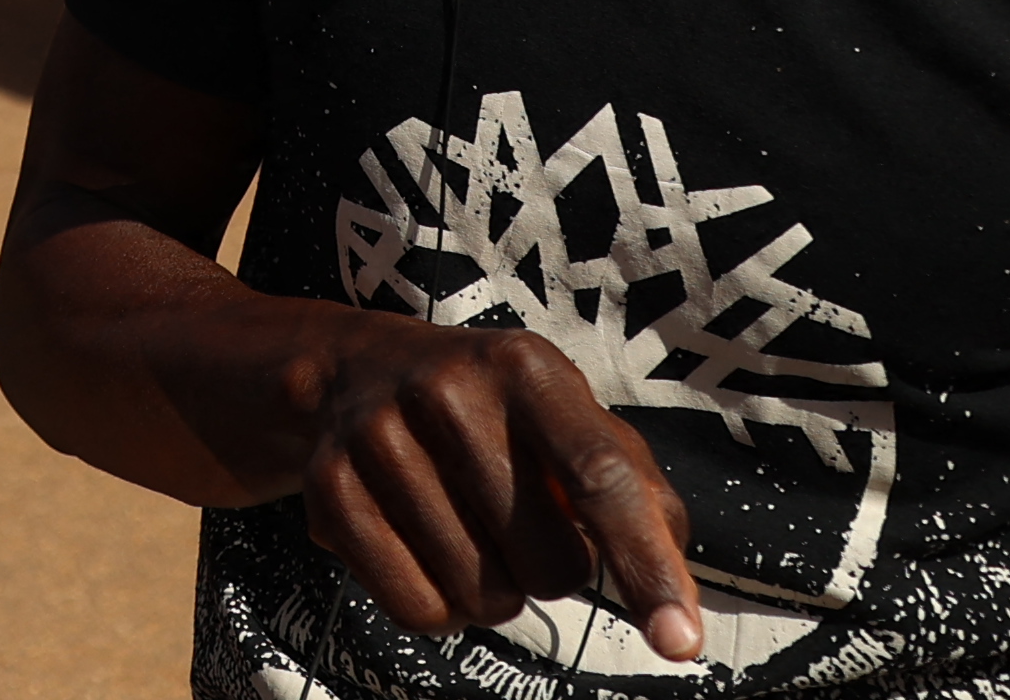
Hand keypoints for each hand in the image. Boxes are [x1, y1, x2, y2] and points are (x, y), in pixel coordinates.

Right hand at [264, 308, 704, 661]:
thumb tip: (674, 603)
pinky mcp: (329, 488)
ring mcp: (378, 436)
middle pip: (547, 562)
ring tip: (472, 534)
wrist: (356, 371)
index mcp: (526, 368)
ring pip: (482, 595)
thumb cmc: (497, 415)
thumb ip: (640, 499)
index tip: (680, 641)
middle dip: (553, 570)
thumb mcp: (575, 422)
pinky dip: (442, 608)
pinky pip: (417, 609)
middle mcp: (447, 389)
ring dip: (496, 591)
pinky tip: (431, 556)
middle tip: (522, 525)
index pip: (600, 477)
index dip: (645, 564)